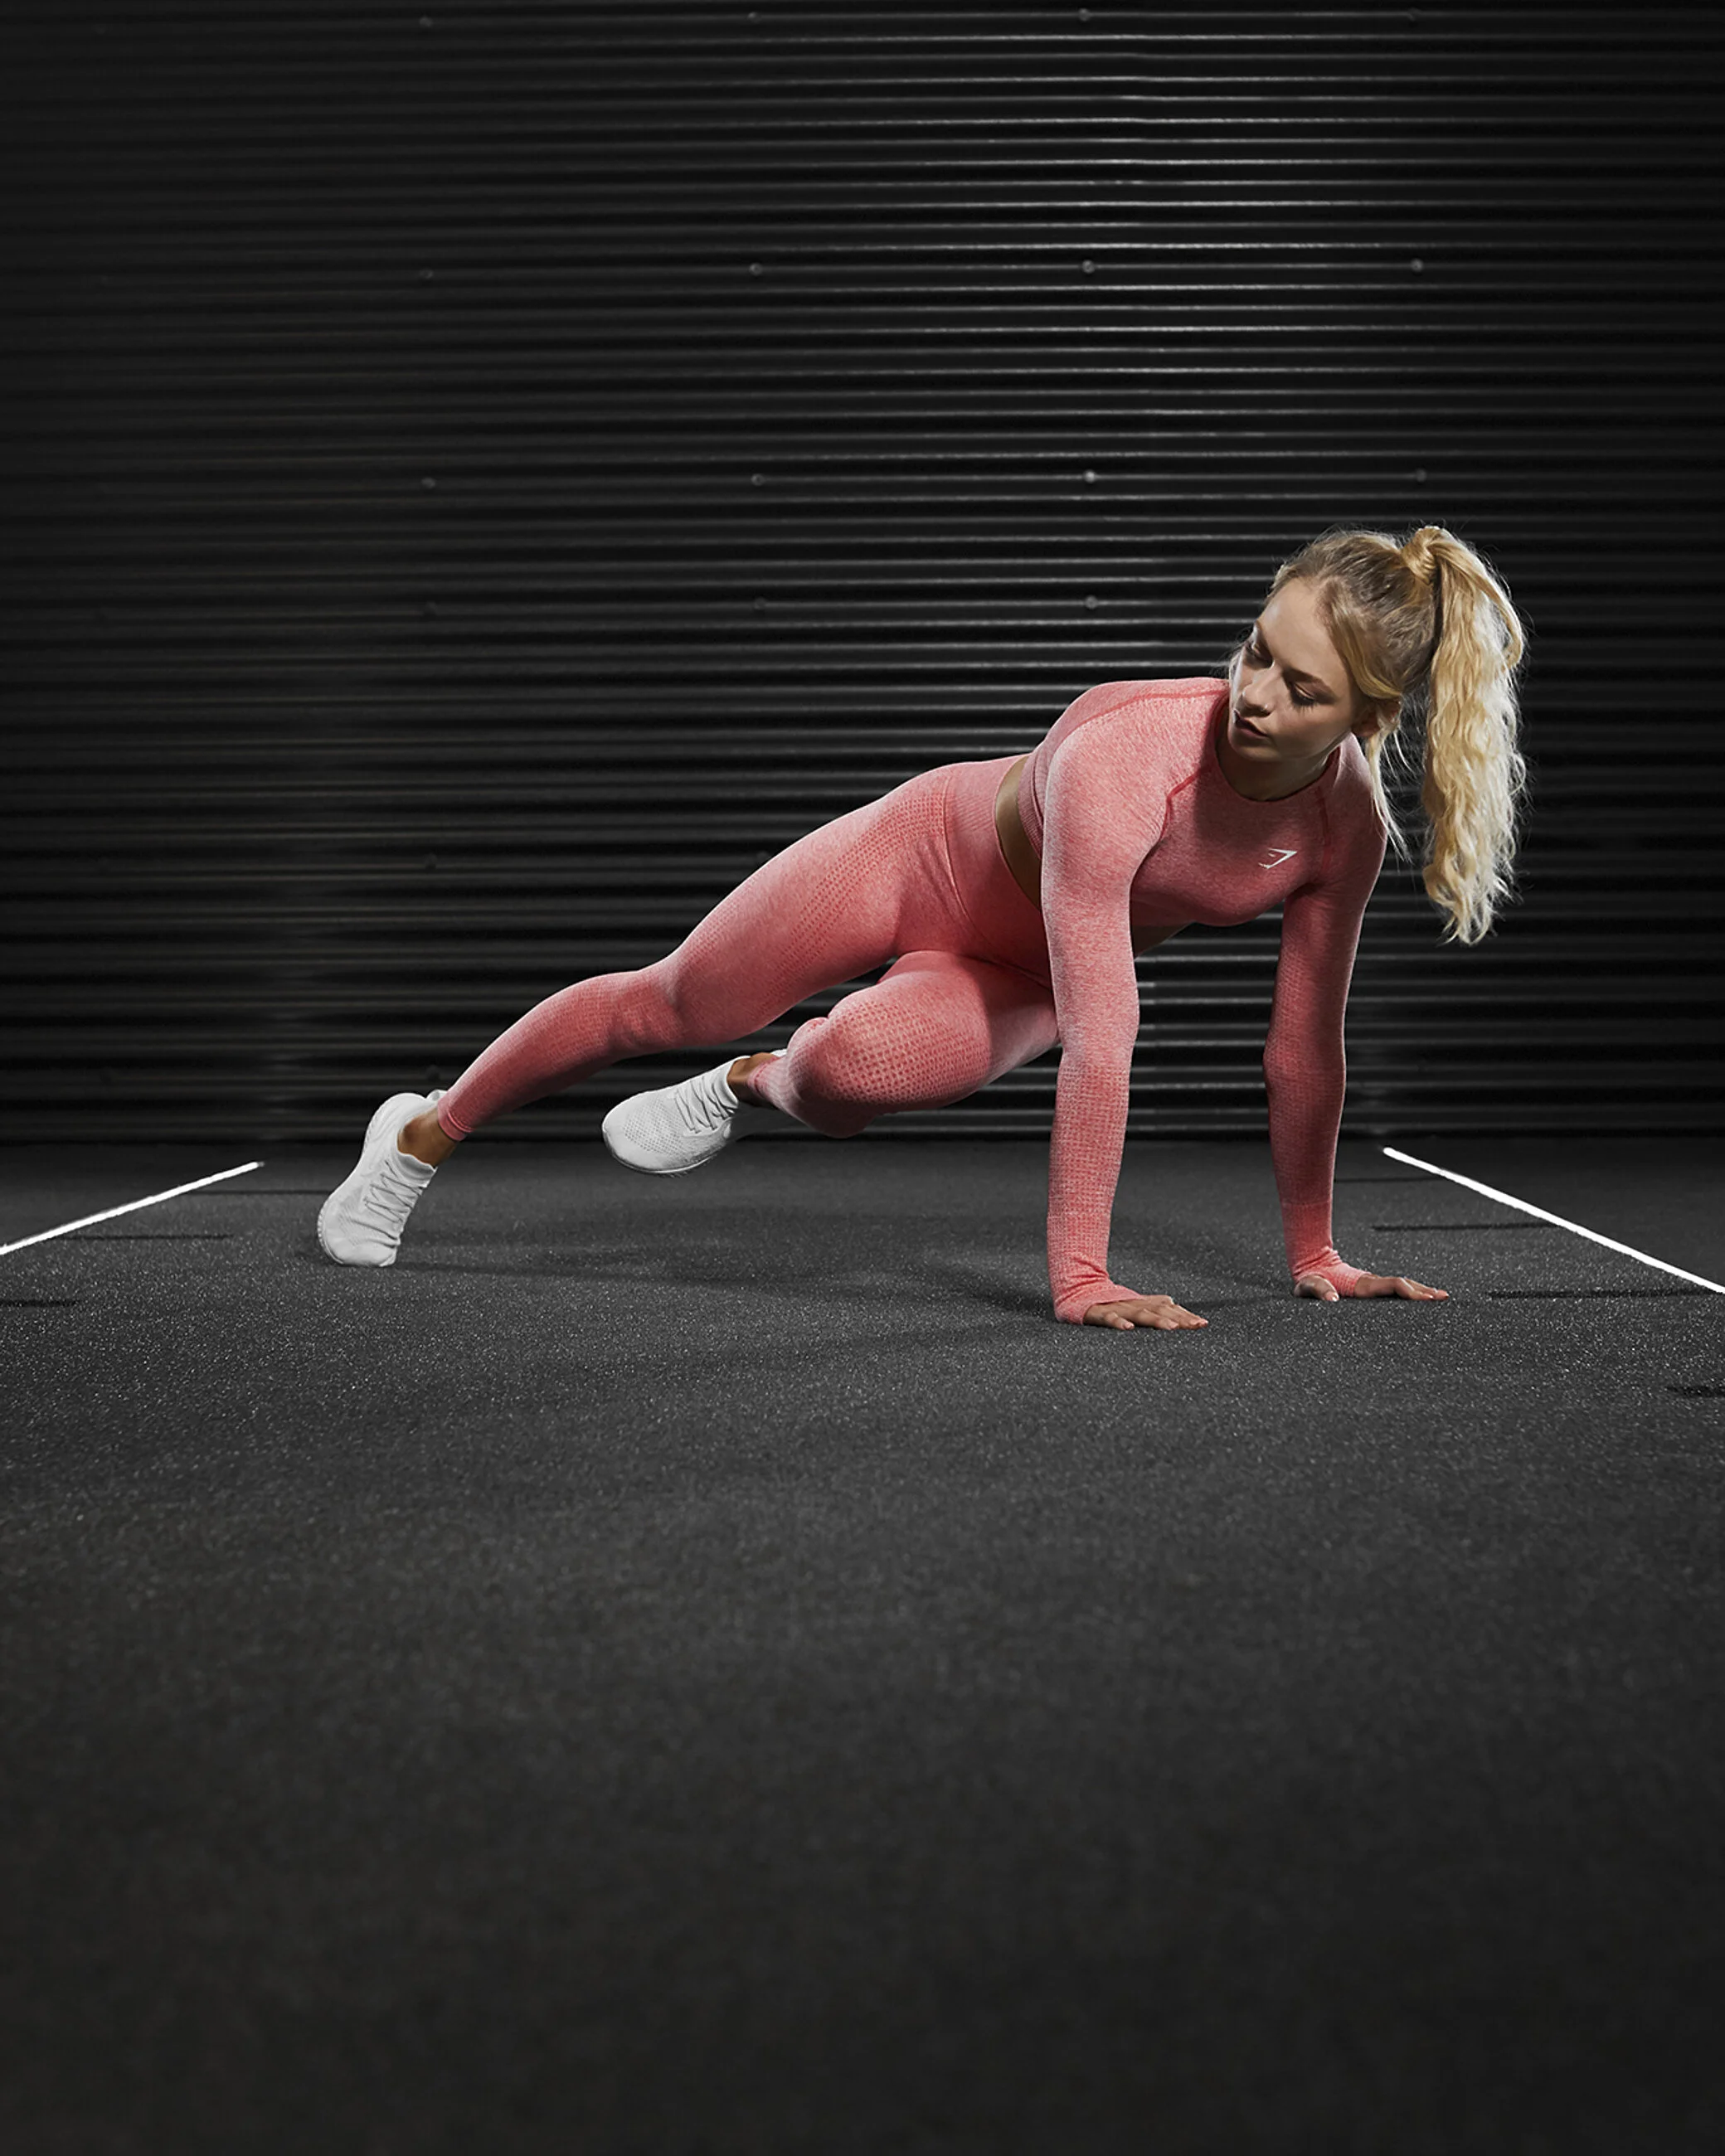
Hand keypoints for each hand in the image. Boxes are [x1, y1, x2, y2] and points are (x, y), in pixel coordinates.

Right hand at [1083, 1294, 1208, 1331]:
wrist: (1078, 1292)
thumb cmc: (1111, 1302)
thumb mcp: (1134, 1304)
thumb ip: (1153, 1304)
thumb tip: (1174, 1303)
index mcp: (1143, 1303)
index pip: (1169, 1307)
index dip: (1186, 1315)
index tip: (1203, 1324)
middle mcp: (1134, 1304)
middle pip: (1160, 1309)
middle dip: (1179, 1318)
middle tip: (1196, 1326)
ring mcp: (1117, 1308)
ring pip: (1140, 1314)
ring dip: (1156, 1320)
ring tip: (1171, 1328)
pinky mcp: (1099, 1313)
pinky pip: (1110, 1318)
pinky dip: (1119, 1322)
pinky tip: (1128, 1328)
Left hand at [1294, 1272, 1448, 1302]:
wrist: (1310, 1265)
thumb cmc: (1309, 1279)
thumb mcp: (1308, 1286)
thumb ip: (1318, 1290)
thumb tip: (1332, 1300)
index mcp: (1361, 1284)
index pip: (1392, 1286)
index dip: (1409, 1292)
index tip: (1426, 1299)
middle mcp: (1371, 1282)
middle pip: (1403, 1284)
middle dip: (1424, 1291)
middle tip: (1444, 1298)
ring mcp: (1373, 1284)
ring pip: (1402, 1285)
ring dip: (1421, 1290)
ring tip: (1441, 1297)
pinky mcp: (1371, 1288)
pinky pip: (1395, 1289)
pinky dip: (1410, 1292)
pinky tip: (1421, 1298)